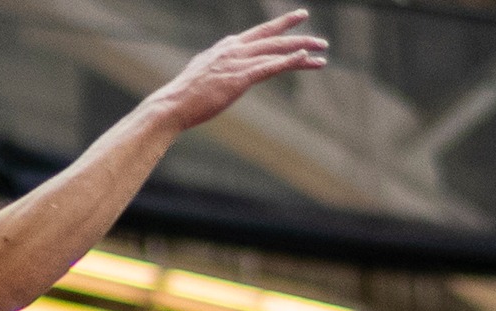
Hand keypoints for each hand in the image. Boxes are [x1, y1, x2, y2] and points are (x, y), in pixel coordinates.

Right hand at [149, 10, 327, 130]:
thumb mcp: (203, 73)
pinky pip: (270, 66)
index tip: (297, 19)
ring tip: (322, 50)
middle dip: (299, 34)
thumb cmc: (186, 95)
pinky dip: (289, 61)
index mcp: (226, 47)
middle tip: (320, 39)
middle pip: (273, 37)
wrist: (173, 105)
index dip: (280, 25)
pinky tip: (304, 58)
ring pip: (276, 50)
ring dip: (302, 48)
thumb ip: (218, 67)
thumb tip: (222, 70)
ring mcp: (237, 62)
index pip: (259, 33)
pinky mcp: (240, 78)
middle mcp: (234, 49)